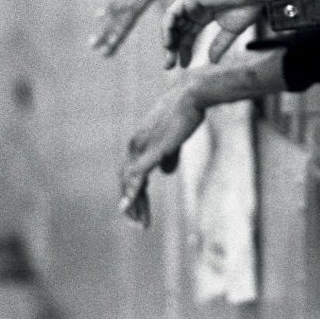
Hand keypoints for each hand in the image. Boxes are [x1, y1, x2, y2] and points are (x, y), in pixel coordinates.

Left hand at [119, 75, 205, 226]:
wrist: (193, 93)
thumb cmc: (187, 110)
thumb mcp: (176, 136)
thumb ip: (169, 155)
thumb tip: (165, 172)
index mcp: (140, 140)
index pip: (130, 172)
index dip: (134, 193)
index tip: (141, 212)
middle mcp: (135, 144)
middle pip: (126, 180)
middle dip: (133, 205)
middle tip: (140, 225)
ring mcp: (141, 147)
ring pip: (129, 182)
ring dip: (133, 205)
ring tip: (139, 224)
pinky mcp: (152, 150)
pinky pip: (136, 175)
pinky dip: (130, 192)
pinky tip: (126, 207)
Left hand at [162, 0, 307, 67]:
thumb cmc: (248, 4)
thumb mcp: (232, 30)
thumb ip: (219, 44)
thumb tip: (211, 61)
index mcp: (206, 12)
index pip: (189, 32)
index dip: (185, 49)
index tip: (184, 66)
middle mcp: (196, 5)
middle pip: (178, 29)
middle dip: (173, 47)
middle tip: (169, 66)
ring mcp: (191, 0)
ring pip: (172, 22)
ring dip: (168, 40)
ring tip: (169, 58)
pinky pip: (171, 14)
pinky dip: (167, 28)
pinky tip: (169, 44)